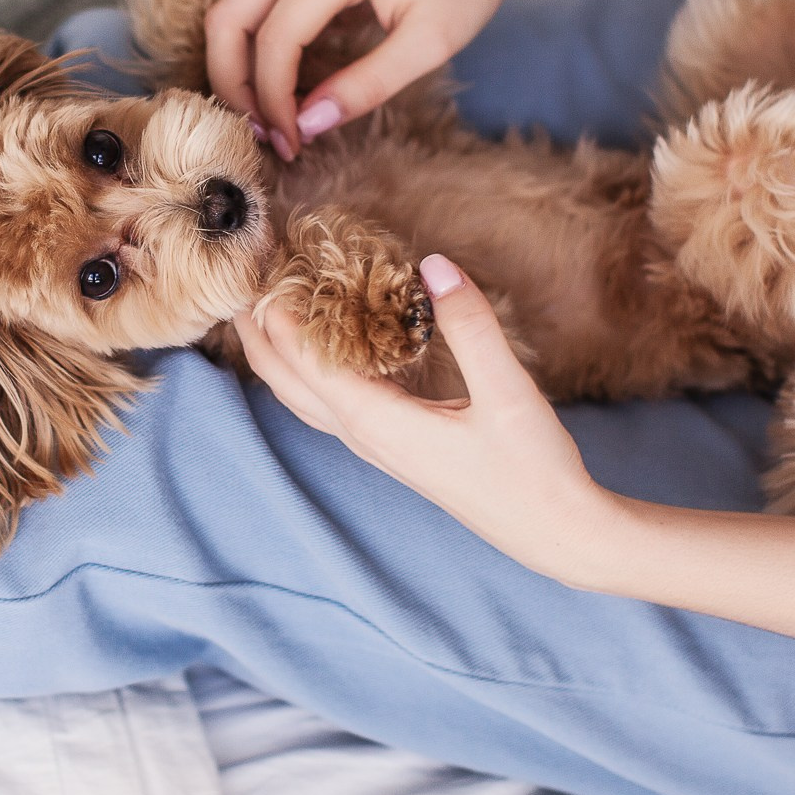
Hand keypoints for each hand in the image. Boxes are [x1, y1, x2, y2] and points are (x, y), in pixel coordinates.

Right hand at [203, 0, 516, 158]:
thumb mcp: (429, 46)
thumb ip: (368, 85)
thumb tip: (309, 124)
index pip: (276, 37)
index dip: (273, 98)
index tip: (292, 142)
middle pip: (228, 17)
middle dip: (233, 83)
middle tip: (263, 134)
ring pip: (231, 15)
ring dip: (237, 71)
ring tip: (268, 122)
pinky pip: (253, 15)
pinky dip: (254, 58)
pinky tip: (282, 98)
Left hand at [234, 254, 612, 582]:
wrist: (555, 532)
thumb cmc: (533, 470)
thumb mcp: (508, 393)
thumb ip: (470, 327)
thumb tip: (434, 264)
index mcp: (379, 424)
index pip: (303, 361)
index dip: (276, 312)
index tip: (260, 261)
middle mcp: (365, 438)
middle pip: (286, 382)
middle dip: (257, 333)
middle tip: (239, 277)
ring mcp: (377, 447)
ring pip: (303, 397)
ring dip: (277, 353)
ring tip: (262, 307)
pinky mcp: (394, 448)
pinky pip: (331, 403)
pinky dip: (309, 370)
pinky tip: (321, 348)